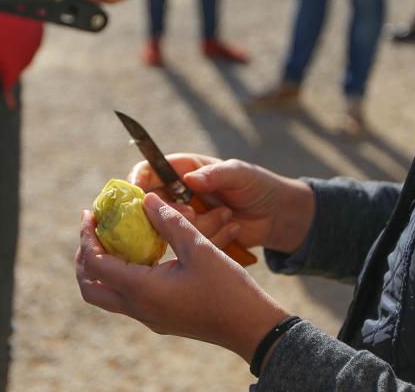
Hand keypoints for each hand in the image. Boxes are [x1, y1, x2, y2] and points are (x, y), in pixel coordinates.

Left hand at [76, 195, 288, 361]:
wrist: (249, 326)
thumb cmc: (227, 287)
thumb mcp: (199, 248)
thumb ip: (170, 222)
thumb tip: (146, 199)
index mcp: (142, 290)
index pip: (96, 263)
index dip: (88, 237)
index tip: (90, 213)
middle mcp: (138, 308)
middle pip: (90, 288)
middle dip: (84, 258)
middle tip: (92, 230)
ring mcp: (148, 317)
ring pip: (106, 297)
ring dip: (100, 270)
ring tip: (112, 240)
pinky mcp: (160, 320)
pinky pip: (126, 300)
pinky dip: (120, 277)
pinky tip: (140, 256)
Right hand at [128, 154, 315, 254]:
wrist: (276, 215)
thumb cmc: (257, 185)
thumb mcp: (240, 174)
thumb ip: (215, 174)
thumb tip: (189, 178)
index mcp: (183, 169)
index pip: (148, 171)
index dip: (138, 181)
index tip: (139, 193)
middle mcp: (178, 193)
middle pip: (151, 204)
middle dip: (170, 211)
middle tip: (191, 212)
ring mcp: (185, 218)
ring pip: (172, 228)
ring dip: (202, 225)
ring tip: (227, 215)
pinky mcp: (194, 240)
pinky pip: (190, 245)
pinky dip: (213, 238)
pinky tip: (232, 227)